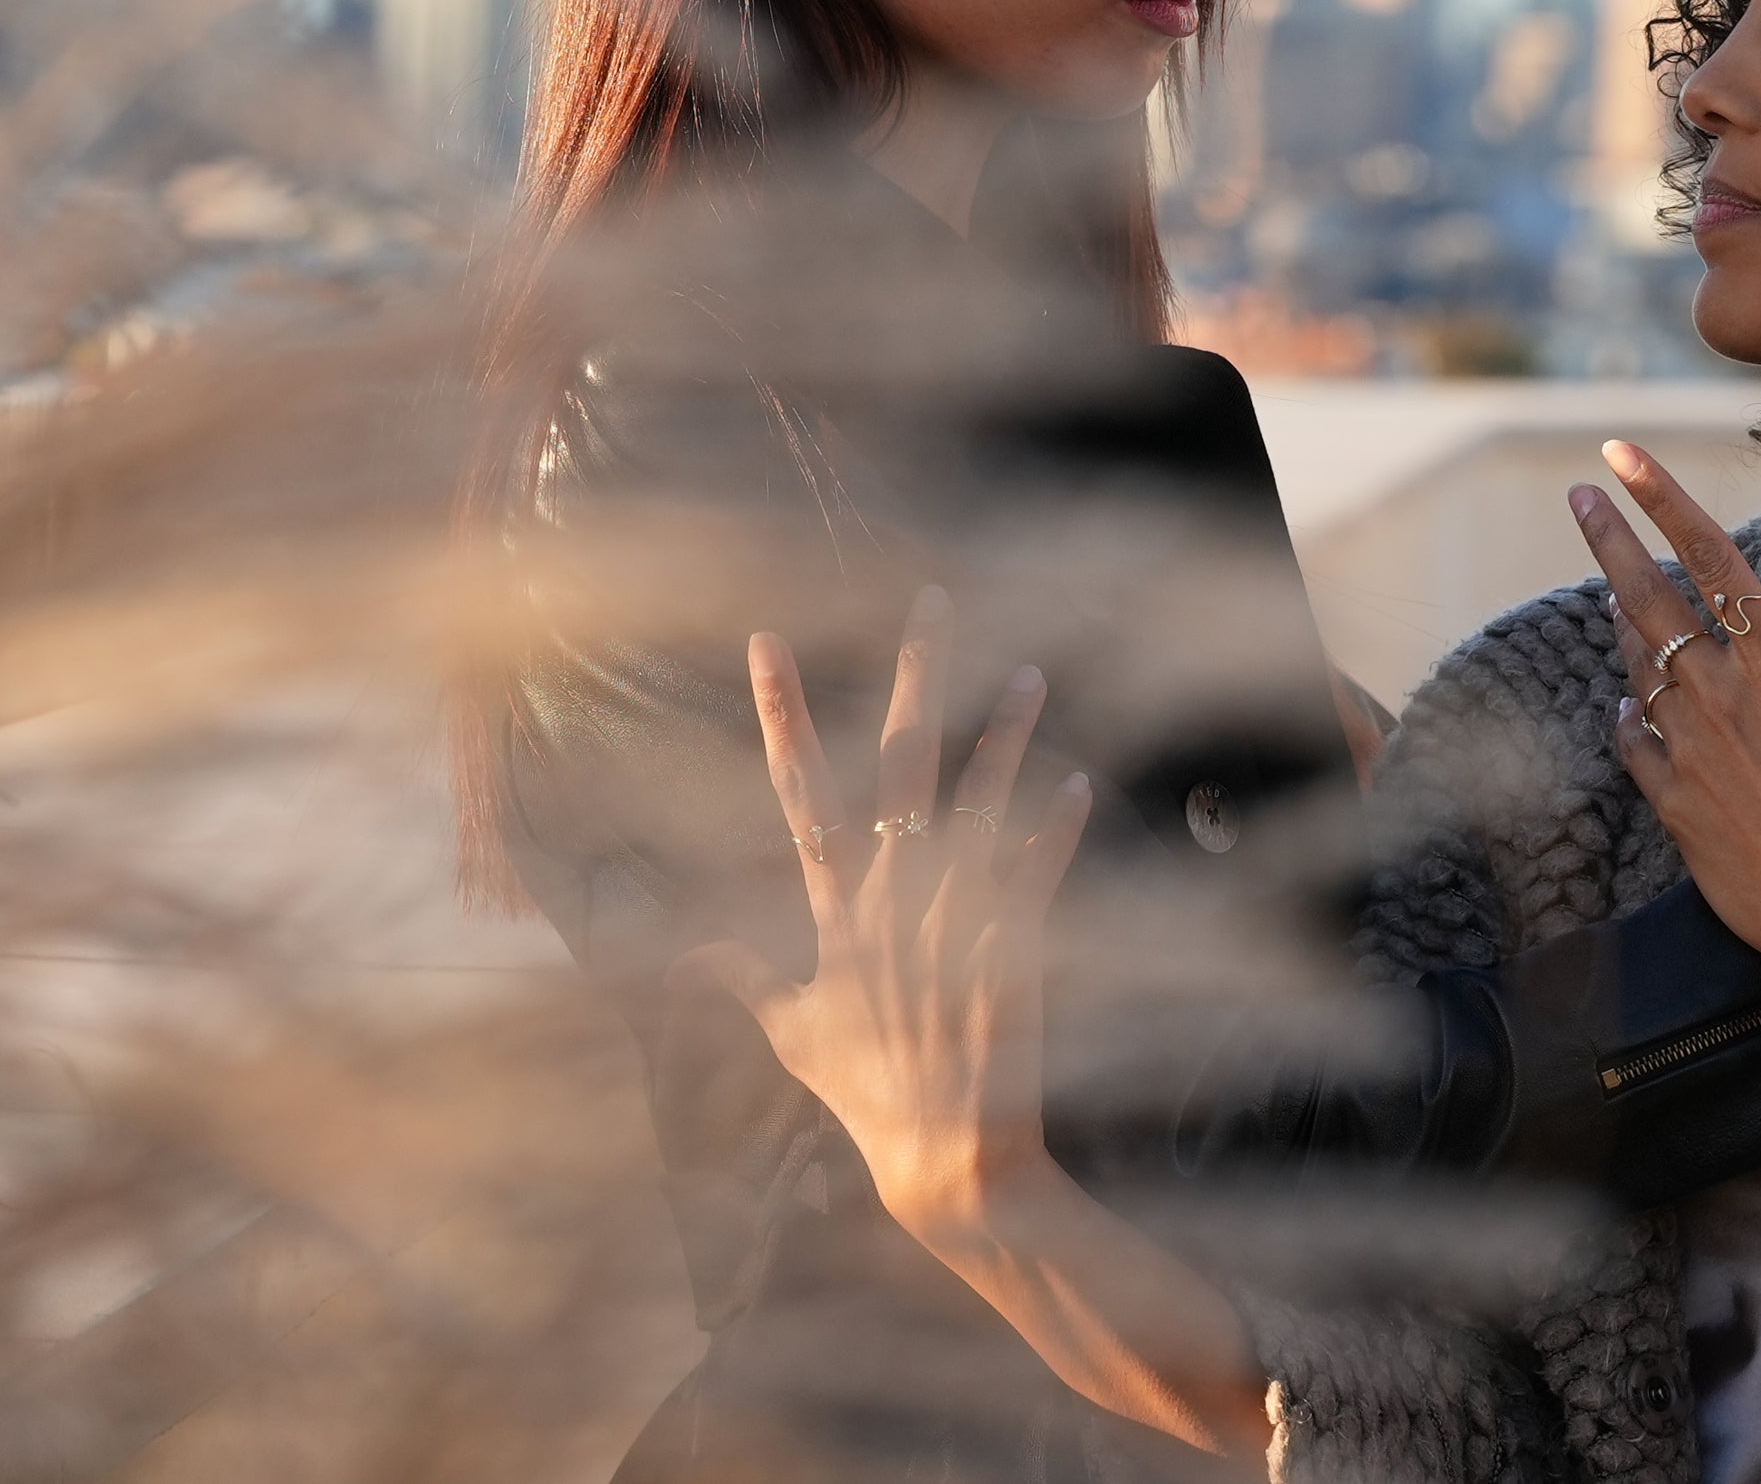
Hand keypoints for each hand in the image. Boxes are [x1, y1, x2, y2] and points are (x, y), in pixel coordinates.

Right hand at [681, 591, 1094, 1255]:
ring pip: (983, 803)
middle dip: (919, 677)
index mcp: (836, 908)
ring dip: (1009, 736)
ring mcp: (960, 917)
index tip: (769, 643)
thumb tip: (684, 951)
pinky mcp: (1017, 945)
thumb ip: (743, 978)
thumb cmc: (865, 1096)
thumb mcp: (793, 1034)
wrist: (949, 1158)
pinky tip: (1076, 785)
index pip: (800, 792)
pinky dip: (1056, 830)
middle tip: (936, 602)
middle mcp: (896, 896)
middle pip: (903, 764)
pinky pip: (1041, 872)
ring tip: (1034, 676)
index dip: (781, 715)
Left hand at [1575, 442, 1760, 979]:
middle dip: (1610, 538)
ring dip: (1623, 619)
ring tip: (1612, 588)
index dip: (1664, 498)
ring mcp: (1687, 748)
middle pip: (1647, 596)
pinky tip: (1627, 701)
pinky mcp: (1671, 800)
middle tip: (1579, 494)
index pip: (1710, 558)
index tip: (1620, 453)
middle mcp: (1719, 696)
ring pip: (1636, 663)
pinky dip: (1626, 710)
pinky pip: (1631, 738)